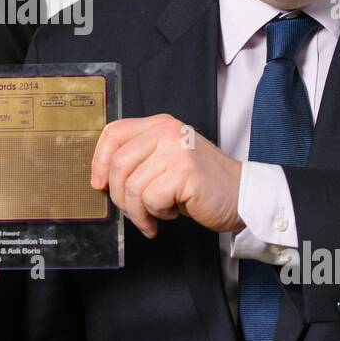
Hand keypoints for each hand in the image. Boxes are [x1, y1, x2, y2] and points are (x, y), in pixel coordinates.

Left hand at [91, 114, 242, 237]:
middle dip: (119, 196)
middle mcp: (166, 132)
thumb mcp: (167, 159)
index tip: (99, 184)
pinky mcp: (185, 173)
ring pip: (132, 186)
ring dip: (139, 211)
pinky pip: (151, 199)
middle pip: (117, 163)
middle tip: (134, 211)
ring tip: (155, 215)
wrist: (241, 194)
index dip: (99, 161)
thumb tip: (102, 177)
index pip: (113, 133)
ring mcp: (176, 150)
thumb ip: (139, 159)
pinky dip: (157, 214)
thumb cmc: (201, 183)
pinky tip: (172, 212)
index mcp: (159, 125)